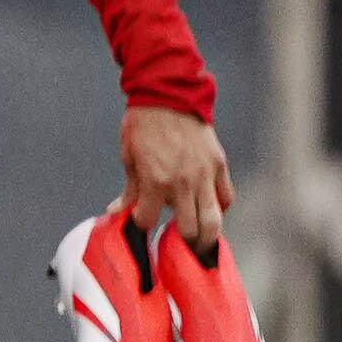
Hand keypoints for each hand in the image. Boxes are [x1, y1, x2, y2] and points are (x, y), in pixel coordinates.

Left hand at [121, 106, 235, 254]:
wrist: (168, 96)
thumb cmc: (144, 125)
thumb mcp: (129, 157)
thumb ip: (129, 190)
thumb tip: (116, 213)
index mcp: (155, 181)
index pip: (149, 220)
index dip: (142, 225)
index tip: (142, 224)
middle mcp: (182, 182)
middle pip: (189, 229)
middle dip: (181, 242)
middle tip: (178, 246)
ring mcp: (204, 175)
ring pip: (214, 220)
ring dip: (207, 236)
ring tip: (200, 243)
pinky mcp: (219, 166)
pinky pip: (226, 197)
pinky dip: (220, 207)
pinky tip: (210, 210)